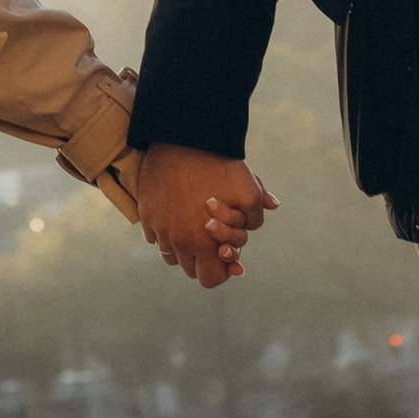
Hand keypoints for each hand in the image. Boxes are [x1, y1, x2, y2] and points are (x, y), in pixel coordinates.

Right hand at [134, 143, 276, 290]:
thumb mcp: (248, 190)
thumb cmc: (218, 165)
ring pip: (170, 255)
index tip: (225, 255)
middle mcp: (177, 240)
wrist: (182, 137)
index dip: (222, 272)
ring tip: (195, 226)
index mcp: (202, 242)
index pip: (210, 279)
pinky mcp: (146, 213)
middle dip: (204, 258)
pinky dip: (166, 232)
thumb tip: (272, 208)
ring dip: (184, 247)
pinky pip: (154, 236)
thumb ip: (257, 212)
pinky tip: (177, 214)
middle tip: (212, 239)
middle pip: (190, 270)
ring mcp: (158, 227)